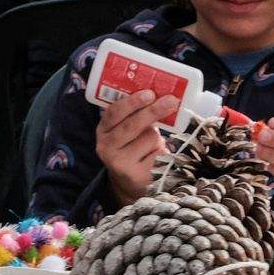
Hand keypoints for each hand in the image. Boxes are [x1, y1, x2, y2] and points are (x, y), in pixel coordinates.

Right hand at [98, 89, 172, 208]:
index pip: (114, 113)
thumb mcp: (128, 129)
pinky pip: (159, 154)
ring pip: (149, 138)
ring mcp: (120, 163)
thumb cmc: (134, 146)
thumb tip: (161, 94)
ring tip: (153, 145)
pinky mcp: (136, 176)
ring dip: (158, 137)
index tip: (149, 93)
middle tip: (170, 101)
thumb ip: (136, 113)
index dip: (132, 102)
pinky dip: (163, 151)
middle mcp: (106, 147)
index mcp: (103, 130)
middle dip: (152, 111)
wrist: (131, 181)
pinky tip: (157, 157)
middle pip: (131, 125)